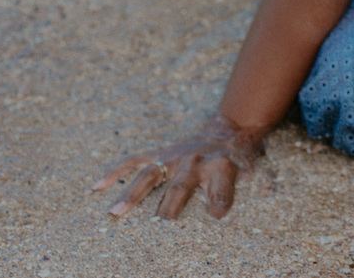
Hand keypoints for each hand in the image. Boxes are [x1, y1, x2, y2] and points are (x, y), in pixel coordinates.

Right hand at [92, 114, 266, 219]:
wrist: (231, 130)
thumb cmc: (241, 160)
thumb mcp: (256, 173)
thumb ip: (255, 189)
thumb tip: (235, 213)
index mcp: (222, 166)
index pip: (223, 185)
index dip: (221, 199)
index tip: (218, 215)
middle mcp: (196, 161)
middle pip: (182, 183)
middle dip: (172, 202)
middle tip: (162, 222)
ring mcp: (175, 156)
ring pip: (152, 174)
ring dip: (134, 193)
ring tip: (115, 212)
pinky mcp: (161, 153)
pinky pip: (135, 161)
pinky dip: (115, 172)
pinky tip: (97, 186)